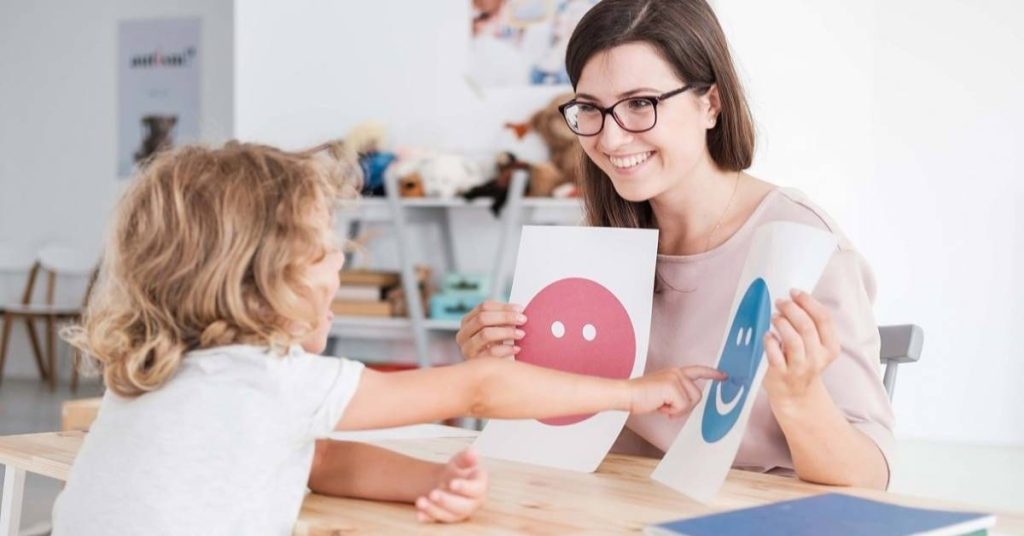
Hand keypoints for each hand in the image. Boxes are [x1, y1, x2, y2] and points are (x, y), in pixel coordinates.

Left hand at [415, 448, 488, 522]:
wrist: (448, 480)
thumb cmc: (459, 470)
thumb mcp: (462, 460)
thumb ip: (466, 457)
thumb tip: (472, 452)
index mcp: (479, 487)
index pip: (476, 490)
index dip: (464, 488)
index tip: (452, 483)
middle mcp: (472, 503)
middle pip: (463, 507)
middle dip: (447, 501)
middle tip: (433, 493)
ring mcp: (459, 512)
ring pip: (449, 516)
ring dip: (434, 510)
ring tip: (420, 501)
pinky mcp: (446, 517)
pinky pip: (437, 520)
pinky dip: (428, 518)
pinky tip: (419, 514)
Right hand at [456, 300, 527, 359]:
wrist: (494, 372)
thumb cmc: (498, 346)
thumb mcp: (497, 330)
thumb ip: (503, 318)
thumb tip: (519, 310)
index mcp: (467, 321)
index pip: (484, 307)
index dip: (503, 307)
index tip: (520, 309)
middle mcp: (463, 334)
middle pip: (482, 318)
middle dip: (505, 317)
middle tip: (523, 320)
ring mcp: (467, 349)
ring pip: (485, 334)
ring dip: (506, 332)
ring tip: (521, 334)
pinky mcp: (474, 363)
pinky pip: (491, 353)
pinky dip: (506, 349)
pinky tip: (517, 348)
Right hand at [627, 366, 725, 416]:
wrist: (627, 394)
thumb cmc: (640, 396)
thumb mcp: (662, 392)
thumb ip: (676, 393)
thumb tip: (686, 404)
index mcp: (675, 372)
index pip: (698, 370)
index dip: (712, 374)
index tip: (724, 376)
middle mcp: (677, 373)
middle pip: (697, 395)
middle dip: (686, 407)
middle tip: (668, 409)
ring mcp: (675, 378)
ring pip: (691, 402)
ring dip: (678, 410)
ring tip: (662, 406)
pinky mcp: (673, 386)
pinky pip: (683, 406)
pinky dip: (672, 412)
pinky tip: (660, 407)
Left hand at [763, 289, 839, 405]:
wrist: (795, 396)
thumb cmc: (802, 362)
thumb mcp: (815, 346)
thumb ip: (810, 325)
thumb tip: (794, 298)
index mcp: (830, 348)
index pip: (824, 319)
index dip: (809, 302)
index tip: (795, 292)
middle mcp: (817, 358)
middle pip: (807, 327)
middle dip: (792, 309)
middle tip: (780, 302)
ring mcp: (799, 368)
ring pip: (793, 340)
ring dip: (782, 323)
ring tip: (774, 316)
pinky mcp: (781, 374)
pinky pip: (775, 355)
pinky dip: (770, 341)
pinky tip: (767, 335)